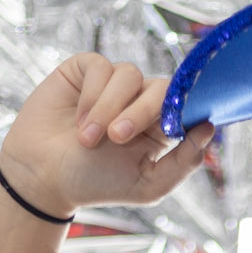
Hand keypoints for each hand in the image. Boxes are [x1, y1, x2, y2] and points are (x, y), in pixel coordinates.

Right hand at [0, 53, 214, 215]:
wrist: (42, 178)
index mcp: (160, 127)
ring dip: (109, 108)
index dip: (185, 108)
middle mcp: (140, 101)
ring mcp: (114, 84)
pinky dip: (91, 94)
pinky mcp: (86, 70)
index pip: (185, 106)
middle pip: (161, 87)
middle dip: (142, 111)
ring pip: (129, 75)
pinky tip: (77, 119)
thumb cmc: (94, 183)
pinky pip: (101, 67)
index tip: (173, 124)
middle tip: (117, 137)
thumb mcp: (147, 185)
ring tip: (87, 139)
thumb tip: (209, 129)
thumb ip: (183, 162)